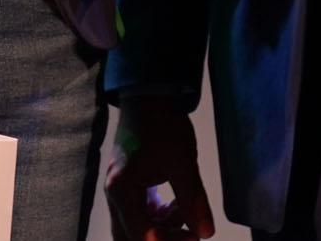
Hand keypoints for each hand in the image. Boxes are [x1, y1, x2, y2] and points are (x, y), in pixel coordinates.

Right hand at [105, 95, 215, 239]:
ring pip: (136, 226)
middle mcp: (114, 195)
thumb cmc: (162, 125)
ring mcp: (119, 189)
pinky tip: (175, 204)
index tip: (196, 235)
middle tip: (188, 233)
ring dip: (161, 228)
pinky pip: (139, 212)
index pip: (143, 236)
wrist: (149, 94)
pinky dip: (158, 216)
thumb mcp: (182, 163)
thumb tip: (206, 233)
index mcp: (122, 192)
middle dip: (162, 239)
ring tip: (184, 211)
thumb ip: (193, 200)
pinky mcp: (127, 183)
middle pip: (131, 237)